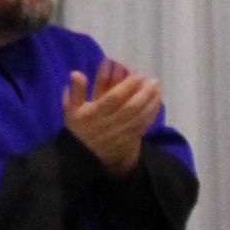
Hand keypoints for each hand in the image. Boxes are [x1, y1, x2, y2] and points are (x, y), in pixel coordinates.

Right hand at [60, 58, 160, 176]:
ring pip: (139, 117)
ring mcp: (120, 133)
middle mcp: (109, 123)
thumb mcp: (71, 109)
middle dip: (144, 93)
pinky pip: (142, 127)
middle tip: (153, 80)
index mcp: (94, 114)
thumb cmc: (78, 128)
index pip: (113, 98)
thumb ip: (76, 91)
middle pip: (130, 108)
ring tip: (158, 89)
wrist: (82, 156)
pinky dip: (151, 115)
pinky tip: (157, 104)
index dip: (127, 86)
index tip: (138, 74)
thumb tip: (77, 73)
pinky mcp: (128, 141)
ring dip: (150, 102)